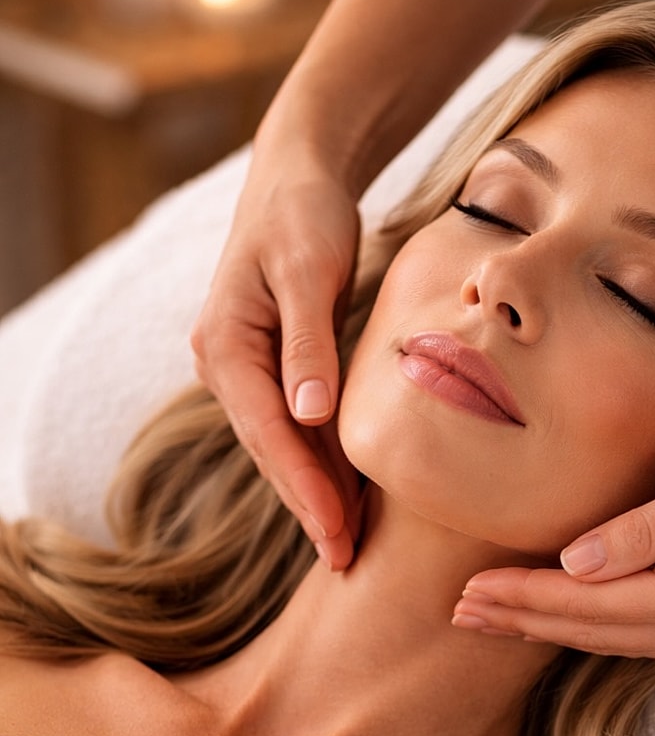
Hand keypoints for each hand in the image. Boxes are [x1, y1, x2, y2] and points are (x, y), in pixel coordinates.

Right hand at [191, 138, 361, 568]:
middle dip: (308, 506)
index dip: (303, 488)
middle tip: (345, 562)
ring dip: (316, 492)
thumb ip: (308, 342)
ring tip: (350, 543)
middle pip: (271, 451)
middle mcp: (225, 364)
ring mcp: (246, 368)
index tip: (334, 533)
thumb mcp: (309, 269)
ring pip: (283, 445)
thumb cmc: (305, 213)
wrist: (299, 173)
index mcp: (225, 346)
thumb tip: (308, 415)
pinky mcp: (272, 365)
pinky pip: (296, 425)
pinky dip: (322, 460)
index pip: (268, 433)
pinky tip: (349, 492)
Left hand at [452, 403, 654, 657]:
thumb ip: (648, 529)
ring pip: (621, 639)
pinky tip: (570, 616)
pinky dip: (599, 625)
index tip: (468, 591)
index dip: (526, 599)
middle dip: (526, 623)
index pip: (590, 607)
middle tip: (459, 614)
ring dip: (556, 629)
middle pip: (597, 634)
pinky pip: (649, 631)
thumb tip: (574, 563)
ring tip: (498, 620)